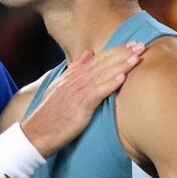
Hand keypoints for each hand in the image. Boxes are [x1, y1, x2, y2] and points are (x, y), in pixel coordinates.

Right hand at [21, 41, 144, 156]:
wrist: (37, 132)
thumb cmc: (50, 114)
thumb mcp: (60, 87)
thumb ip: (75, 70)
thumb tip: (88, 54)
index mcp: (72, 75)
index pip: (97, 59)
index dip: (115, 51)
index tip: (130, 44)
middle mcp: (75, 80)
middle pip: (102, 63)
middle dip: (122, 53)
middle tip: (140, 45)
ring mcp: (77, 92)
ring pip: (102, 74)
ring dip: (120, 65)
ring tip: (136, 57)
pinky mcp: (80, 106)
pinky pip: (98, 92)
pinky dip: (110, 83)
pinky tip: (123, 77)